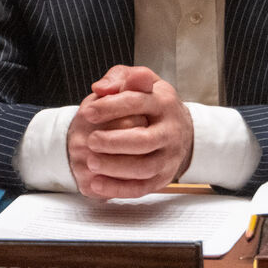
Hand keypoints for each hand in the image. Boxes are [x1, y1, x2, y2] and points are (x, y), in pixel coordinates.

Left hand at [67, 65, 193, 199]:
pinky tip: (97, 184)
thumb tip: (101, 88)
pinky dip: (118, 189)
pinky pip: (142, 188)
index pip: (137, 102)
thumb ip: (120, 78)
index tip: (87, 112)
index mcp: (163, 102)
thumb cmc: (151, 102)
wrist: (180, 129)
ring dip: (115, 168)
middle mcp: (170, 130)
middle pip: (145, 140)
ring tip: (91, 162)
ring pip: (145, 168)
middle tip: (91, 141)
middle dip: (114, 142)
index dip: (111, 107)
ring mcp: (169, 156)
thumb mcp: (141, 81)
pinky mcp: (164, 177)